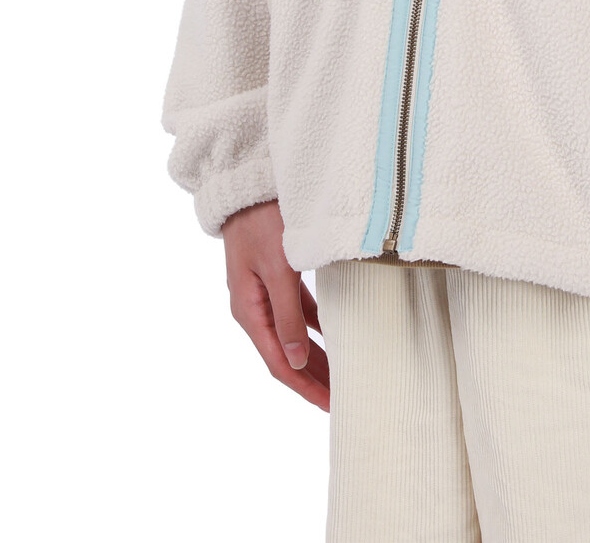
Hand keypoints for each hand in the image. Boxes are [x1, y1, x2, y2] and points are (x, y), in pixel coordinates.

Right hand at [222, 200, 329, 409]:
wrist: (248, 183)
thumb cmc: (262, 221)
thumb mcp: (278, 269)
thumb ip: (287, 315)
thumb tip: (297, 361)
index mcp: (249, 310)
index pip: (279, 363)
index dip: (304, 387)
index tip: (329, 406)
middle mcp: (254, 306)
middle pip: (286, 354)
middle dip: (313, 378)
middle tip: (342, 400)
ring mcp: (264, 291)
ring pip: (294, 334)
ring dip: (317, 355)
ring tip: (341, 374)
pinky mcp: (277, 275)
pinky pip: (298, 311)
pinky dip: (315, 326)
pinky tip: (334, 334)